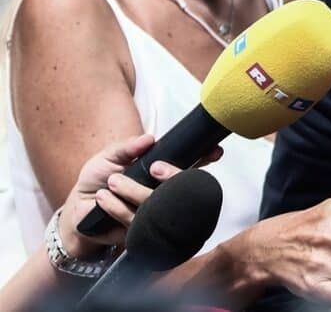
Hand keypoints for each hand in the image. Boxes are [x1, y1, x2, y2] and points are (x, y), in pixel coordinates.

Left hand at [58, 134, 217, 257]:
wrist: (76, 212)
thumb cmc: (96, 181)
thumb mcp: (108, 157)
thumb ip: (126, 147)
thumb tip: (149, 139)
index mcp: (159, 173)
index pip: (189, 166)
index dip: (203, 159)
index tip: (213, 152)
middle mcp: (161, 194)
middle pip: (182, 186)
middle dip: (172, 175)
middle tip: (155, 168)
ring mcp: (153, 214)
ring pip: (157, 203)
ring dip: (133, 190)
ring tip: (112, 182)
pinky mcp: (140, 232)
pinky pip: (136, 219)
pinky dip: (117, 206)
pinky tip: (104, 197)